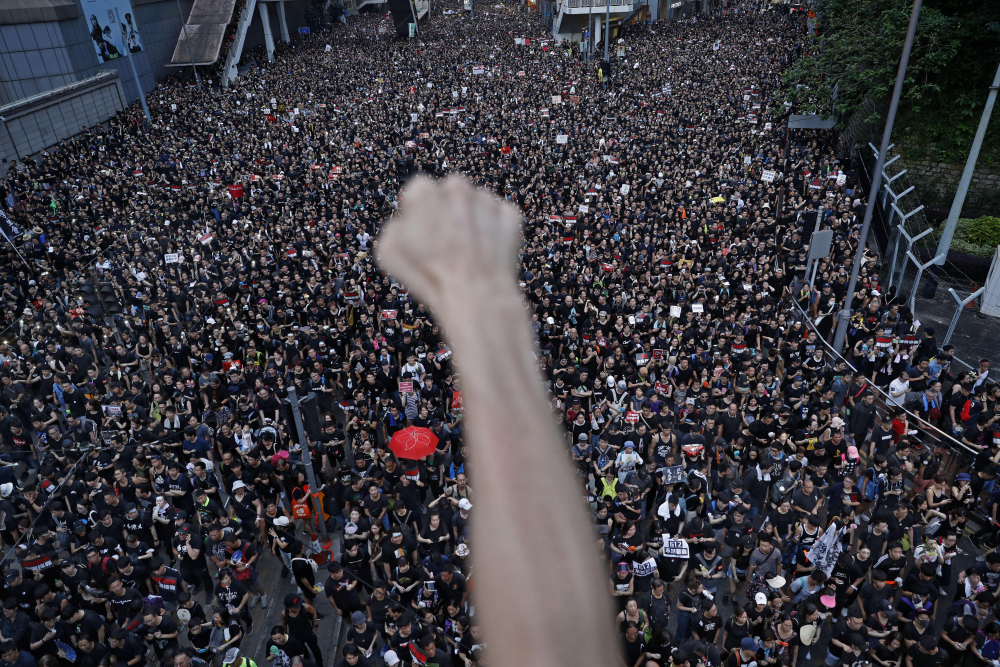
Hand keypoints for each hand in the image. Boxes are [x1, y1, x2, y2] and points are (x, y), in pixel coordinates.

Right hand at [377, 175, 522, 314]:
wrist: (475, 296)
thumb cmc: (429, 276)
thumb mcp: (389, 252)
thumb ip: (393, 228)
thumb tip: (404, 222)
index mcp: (424, 192)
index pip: (419, 191)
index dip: (419, 213)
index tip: (422, 232)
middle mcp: (457, 188)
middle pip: (450, 193)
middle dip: (448, 210)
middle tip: (447, 241)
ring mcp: (486, 200)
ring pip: (477, 204)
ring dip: (472, 219)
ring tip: (468, 251)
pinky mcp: (510, 214)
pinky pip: (500, 217)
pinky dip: (495, 230)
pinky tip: (487, 251)